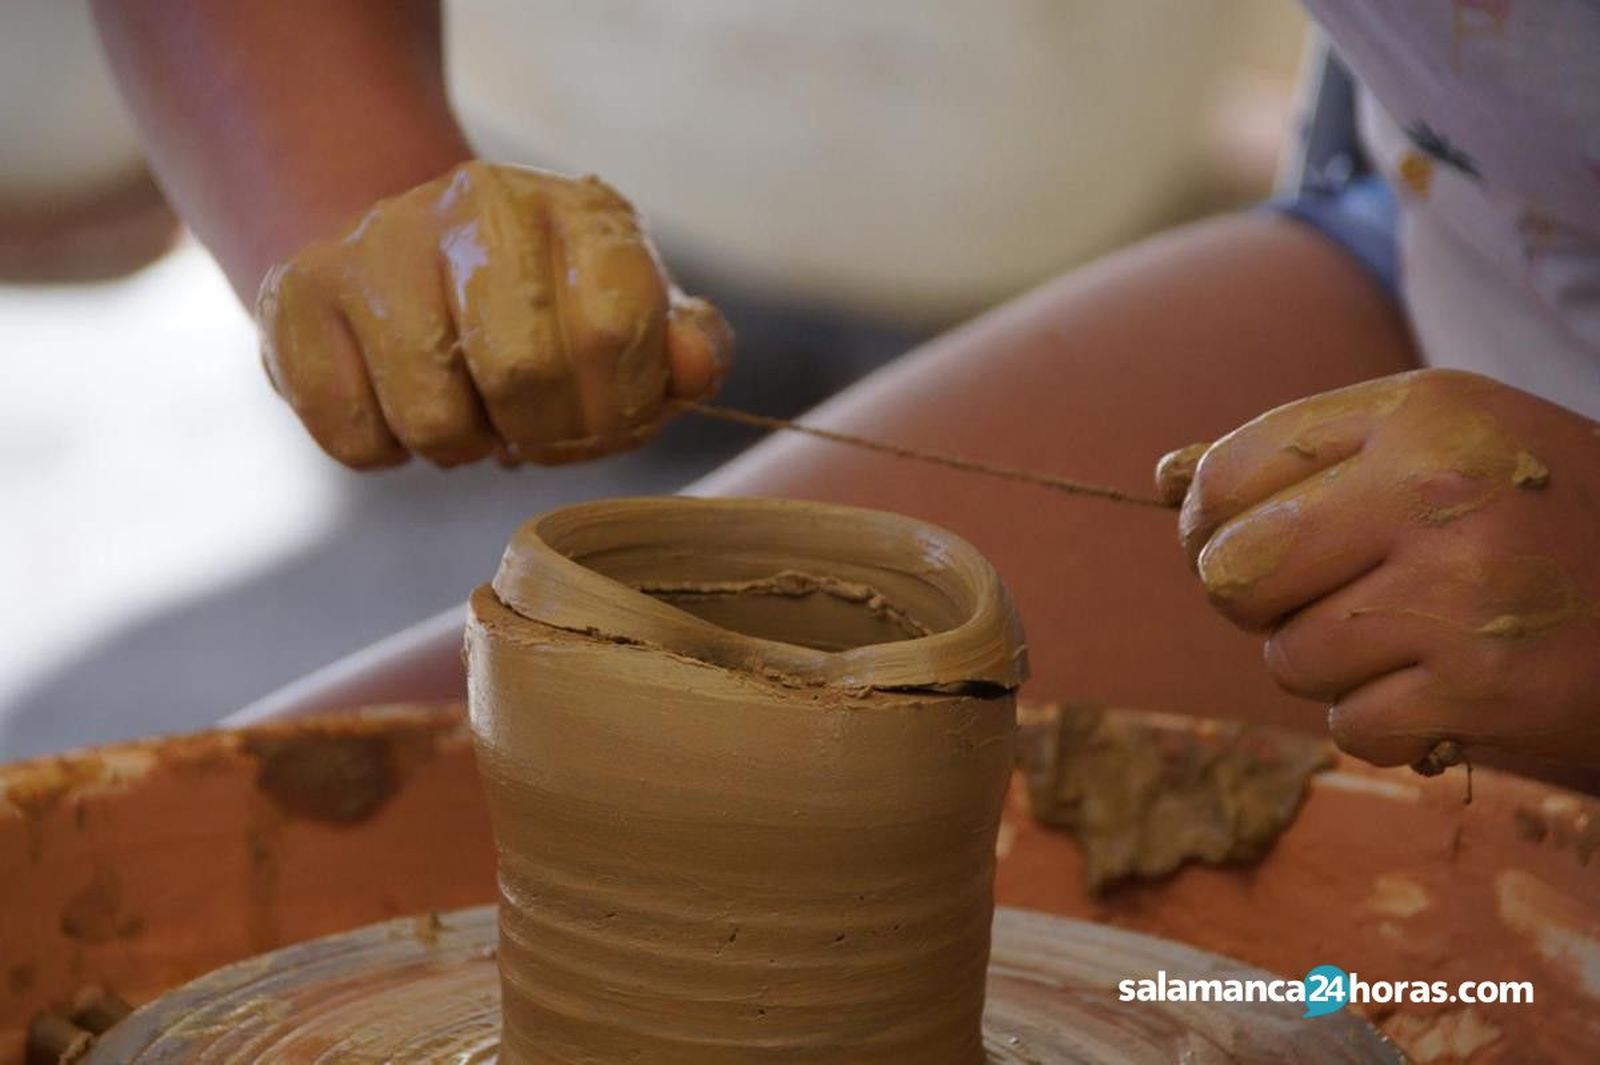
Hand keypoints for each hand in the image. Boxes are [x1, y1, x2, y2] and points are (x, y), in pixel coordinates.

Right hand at [256, 161, 729, 467]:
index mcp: (577, 209)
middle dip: (541, 436)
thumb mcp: (629, 314)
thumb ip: (684, 348)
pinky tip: (397, 398)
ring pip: (432, 422)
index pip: (615, 329)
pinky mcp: (292, 300)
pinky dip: (386, 448)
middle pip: (522, 376)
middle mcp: (475, 205)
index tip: (605, 416)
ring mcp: (374, 246)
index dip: (619, 409)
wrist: (399, 254)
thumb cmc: (542, 309)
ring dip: (462, 446)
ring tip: (466, 404)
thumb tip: (693, 369)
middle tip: (533, 426)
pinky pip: (354, 440)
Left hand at [1162, 369, 1599, 769]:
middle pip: (1230, 571)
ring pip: (1286, 658)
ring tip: (1418, 638)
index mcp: (1420, 415)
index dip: (1210, 523)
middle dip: (1254, 600)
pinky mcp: (1479, 692)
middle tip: (1321, 599)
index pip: (1228, 473)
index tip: (1241, 542)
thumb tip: (1162, 478)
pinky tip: (1453, 689)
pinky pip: (1350, 726)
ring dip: (1333, 666)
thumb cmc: (1551, 523)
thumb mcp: (1445, 448)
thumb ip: (1305, 459)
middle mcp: (1435, 492)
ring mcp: (1459, 595)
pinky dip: (1389, 724)